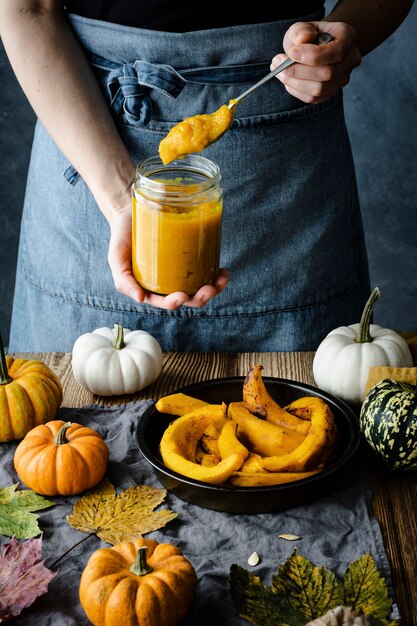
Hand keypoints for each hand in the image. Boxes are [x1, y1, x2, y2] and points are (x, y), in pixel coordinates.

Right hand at [107, 207, 229, 309]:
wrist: (131, 213)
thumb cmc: (122, 238)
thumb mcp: (116, 259)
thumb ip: (123, 280)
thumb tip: (140, 299)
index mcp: (152, 290)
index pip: (165, 302)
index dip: (175, 303)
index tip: (182, 295)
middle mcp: (168, 285)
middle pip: (188, 299)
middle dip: (201, 298)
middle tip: (210, 289)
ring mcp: (181, 273)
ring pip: (200, 288)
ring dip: (214, 288)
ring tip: (222, 279)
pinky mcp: (190, 259)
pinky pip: (205, 271)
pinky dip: (216, 274)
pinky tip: (223, 270)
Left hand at [271, 21, 360, 103]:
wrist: (318, 46)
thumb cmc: (311, 35)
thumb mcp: (304, 27)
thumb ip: (301, 30)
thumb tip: (301, 39)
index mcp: (348, 38)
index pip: (336, 51)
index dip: (312, 55)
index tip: (291, 52)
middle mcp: (350, 60)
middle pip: (328, 74)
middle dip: (299, 70)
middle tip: (277, 62)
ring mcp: (342, 79)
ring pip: (319, 90)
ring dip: (294, 82)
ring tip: (278, 71)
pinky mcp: (331, 93)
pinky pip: (313, 99)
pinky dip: (296, 91)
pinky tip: (287, 81)